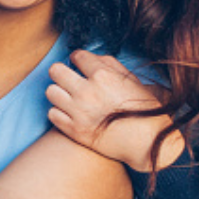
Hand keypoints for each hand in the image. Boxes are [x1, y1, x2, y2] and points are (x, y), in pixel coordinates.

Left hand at [46, 50, 183, 171]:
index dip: (78, 59)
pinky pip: (52, 113)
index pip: (76, 56)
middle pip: (55, 70)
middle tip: (68, 79)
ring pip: (50, 91)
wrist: (148, 142)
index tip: (79, 64)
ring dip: (59, 92)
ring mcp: (79, 111)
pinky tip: (69, 113)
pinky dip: (59, 112)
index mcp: (103, 76)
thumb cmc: (143, 109)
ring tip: (68, 97)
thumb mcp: (132, 80)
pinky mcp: (74, 130)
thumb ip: (110, 64)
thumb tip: (92, 58)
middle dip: (61, 72)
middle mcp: (87, 91)